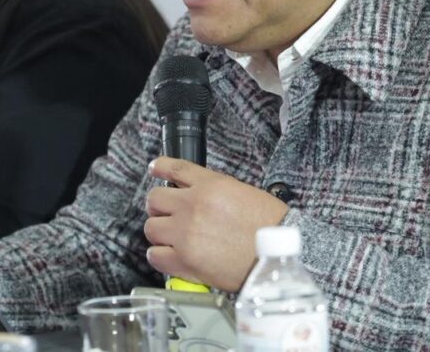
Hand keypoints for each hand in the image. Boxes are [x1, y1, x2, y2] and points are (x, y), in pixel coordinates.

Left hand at [145, 157, 287, 291]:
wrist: (278, 255)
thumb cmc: (269, 225)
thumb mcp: (242, 192)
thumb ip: (212, 189)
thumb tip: (193, 193)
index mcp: (210, 185)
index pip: (173, 168)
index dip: (159, 167)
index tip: (154, 169)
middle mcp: (192, 206)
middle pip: (154, 199)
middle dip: (158, 207)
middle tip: (166, 214)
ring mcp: (185, 234)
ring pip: (151, 227)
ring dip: (159, 232)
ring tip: (171, 238)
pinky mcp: (184, 261)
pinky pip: (155, 256)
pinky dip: (159, 256)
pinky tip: (169, 255)